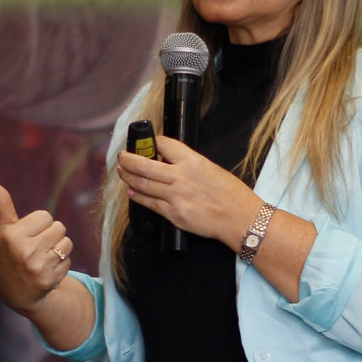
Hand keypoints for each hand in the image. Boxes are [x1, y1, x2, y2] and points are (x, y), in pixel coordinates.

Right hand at [0, 182, 73, 315]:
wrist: (15, 292)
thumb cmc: (10, 254)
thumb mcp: (5, 231)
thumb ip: (3, 206)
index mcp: (12, 235)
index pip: (45, 216)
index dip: (40, 224)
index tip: (29, 235)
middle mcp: (24, 251)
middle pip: (59, 227)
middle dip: (51, 235)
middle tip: (38, 247)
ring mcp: (38, 267)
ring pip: (67, 243)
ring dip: (59, 249)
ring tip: (44, 257)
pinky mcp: (50, 279)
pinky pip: (69, 260)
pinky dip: (61, 264)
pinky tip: (47, 270)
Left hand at [117, 136, 258, 246]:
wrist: (239, 218)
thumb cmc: (231, 194)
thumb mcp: (211, 168)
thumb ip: (188, 165)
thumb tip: (170, 162)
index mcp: (192, 161)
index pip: (164, 145)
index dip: (152, 143)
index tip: (147, 144)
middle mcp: (181, 177)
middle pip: (145, 164)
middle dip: (129, 159)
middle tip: (122, 156)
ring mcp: (175, 196)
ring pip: (142, 184)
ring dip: (129, 177)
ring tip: (122, 171)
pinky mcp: (173, 214)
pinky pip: (149, 203)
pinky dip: (137, 196)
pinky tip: (131, 192)